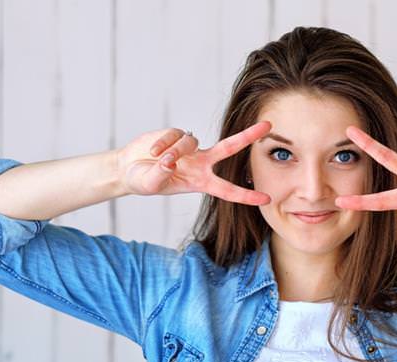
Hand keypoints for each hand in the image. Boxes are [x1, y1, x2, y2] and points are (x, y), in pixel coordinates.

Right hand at [116, 121, 271, 205]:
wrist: (128, 169)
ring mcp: (190, 148)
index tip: (267, 199)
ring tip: (156, 159)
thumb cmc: (144, 181)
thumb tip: (170, 162)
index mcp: (201, 182)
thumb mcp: (151, 184)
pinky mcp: (176, 134)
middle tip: (268, 126)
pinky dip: (162, 144)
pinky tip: (152, 151)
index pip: (228, 190)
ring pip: (189, 143)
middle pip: (230, 147)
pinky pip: (174, 136)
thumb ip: (160, 175)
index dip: (246, 195)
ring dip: (172, 151)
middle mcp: (201, 163)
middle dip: (248, 136)